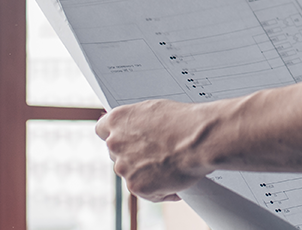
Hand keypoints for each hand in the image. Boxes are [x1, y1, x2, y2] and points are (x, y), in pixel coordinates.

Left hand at [96, 99, 212, 201]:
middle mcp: (115, 143)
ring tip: (170, 165)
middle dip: (132, 156)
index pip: (103, 130)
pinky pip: (146, 192)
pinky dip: (160, 190)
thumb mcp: (155, 111)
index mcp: (118, 120)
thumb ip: (137, 121)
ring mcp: (123, 167)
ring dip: (146, 173)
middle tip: (155, 154)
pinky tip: (175, 179)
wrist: (199, 139)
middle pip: (116, 154)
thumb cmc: (183, 121)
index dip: (116, 135)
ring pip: (130, 174)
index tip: (125, 139)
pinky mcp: (136, 186)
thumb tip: (135, 128)